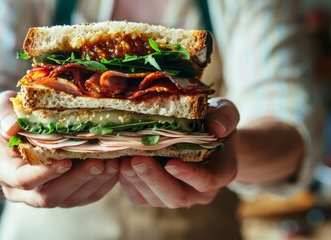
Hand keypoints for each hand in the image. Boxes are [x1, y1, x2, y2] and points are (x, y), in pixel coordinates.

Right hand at [0, 91, 118, 207]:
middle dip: (76, 180)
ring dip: (93, 182)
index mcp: (7, 173)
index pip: (23, 180)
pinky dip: (102, 184)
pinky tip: (114, 167)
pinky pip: (86, 196)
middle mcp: (26, 191)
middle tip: (97, 162)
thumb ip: (3, 116)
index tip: (65, 161)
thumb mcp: (1, 110)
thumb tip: (11, 126)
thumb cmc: (11, 117)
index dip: (44, 174)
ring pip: (72, 199)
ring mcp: (48, 194)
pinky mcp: (68, 194)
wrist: (22, 128)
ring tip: (111, 162)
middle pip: (50, 196)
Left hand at [119, 98, 238, 207]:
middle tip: (136, 160)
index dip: (190, 175)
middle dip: (154, 179)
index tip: (171, 163)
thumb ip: (226, 117)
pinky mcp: (156, 195)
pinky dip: (127, 183)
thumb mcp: (224, 110)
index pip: (208, 180)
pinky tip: (118, 164)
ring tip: (123, 160)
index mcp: (221, 171)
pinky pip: (140, 197)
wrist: (198, 132)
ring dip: (137, 181)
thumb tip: (216, 129)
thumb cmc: (212, 119)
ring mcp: (177, 195)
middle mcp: (200, 191)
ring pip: (156, 199)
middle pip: (178, 196)